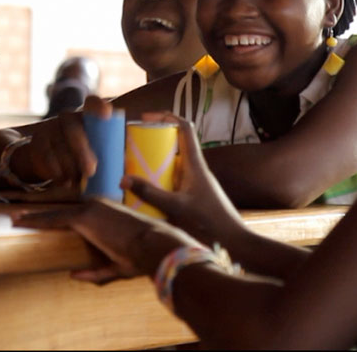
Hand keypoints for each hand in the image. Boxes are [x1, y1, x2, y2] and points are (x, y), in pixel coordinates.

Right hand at [9, 96, 109, 195]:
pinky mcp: (37, 142)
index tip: (107, 115)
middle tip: (91, 171)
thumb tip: (125, 167)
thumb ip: (110, 153)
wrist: (47, 157)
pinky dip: (57, 173)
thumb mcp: (96, 149)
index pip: (92, 103)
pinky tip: (65, 182)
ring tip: (78, 181)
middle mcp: (67, 117)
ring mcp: (50, 128)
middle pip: (73, 129)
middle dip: (82, 152)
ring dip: (71, 168)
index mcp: (86, 116)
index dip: (99, 106)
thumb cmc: (82, 152)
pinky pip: (47, 158)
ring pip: (60, 148)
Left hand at [12, 197, 199, 284]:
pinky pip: (52, 218)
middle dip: (41, 214)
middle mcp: (97, 207)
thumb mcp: (117, 267)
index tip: (45, 221)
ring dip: (33, 216)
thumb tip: (71, 275)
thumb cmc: (142, 257)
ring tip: (13, 218)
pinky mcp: (83, 216)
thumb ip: (95, 273)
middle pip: (62, 211)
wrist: (154, 246)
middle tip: (19, 216)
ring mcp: (89, 209)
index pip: (77, 214)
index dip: (59, 218)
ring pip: (54, 213)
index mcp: (107, 215)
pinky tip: (18, 222)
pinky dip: (34, 220)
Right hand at [124, 112, 243, 247]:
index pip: (184, 127)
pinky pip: (172, 179)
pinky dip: (158, 180)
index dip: (166, 116)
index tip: (145, 118)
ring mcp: (194, 181)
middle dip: (153, 141)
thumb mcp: (176, 206)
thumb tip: (123, 179)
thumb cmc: (209, 221)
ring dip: (154, 161)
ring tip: (131, 167)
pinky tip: (144, 192)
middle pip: (175, 143)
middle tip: (131, 146)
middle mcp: (195, 167)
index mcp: (195, 162)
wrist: (233, 240)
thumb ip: (150, 193)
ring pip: (172, 162)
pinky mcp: (192, 194)